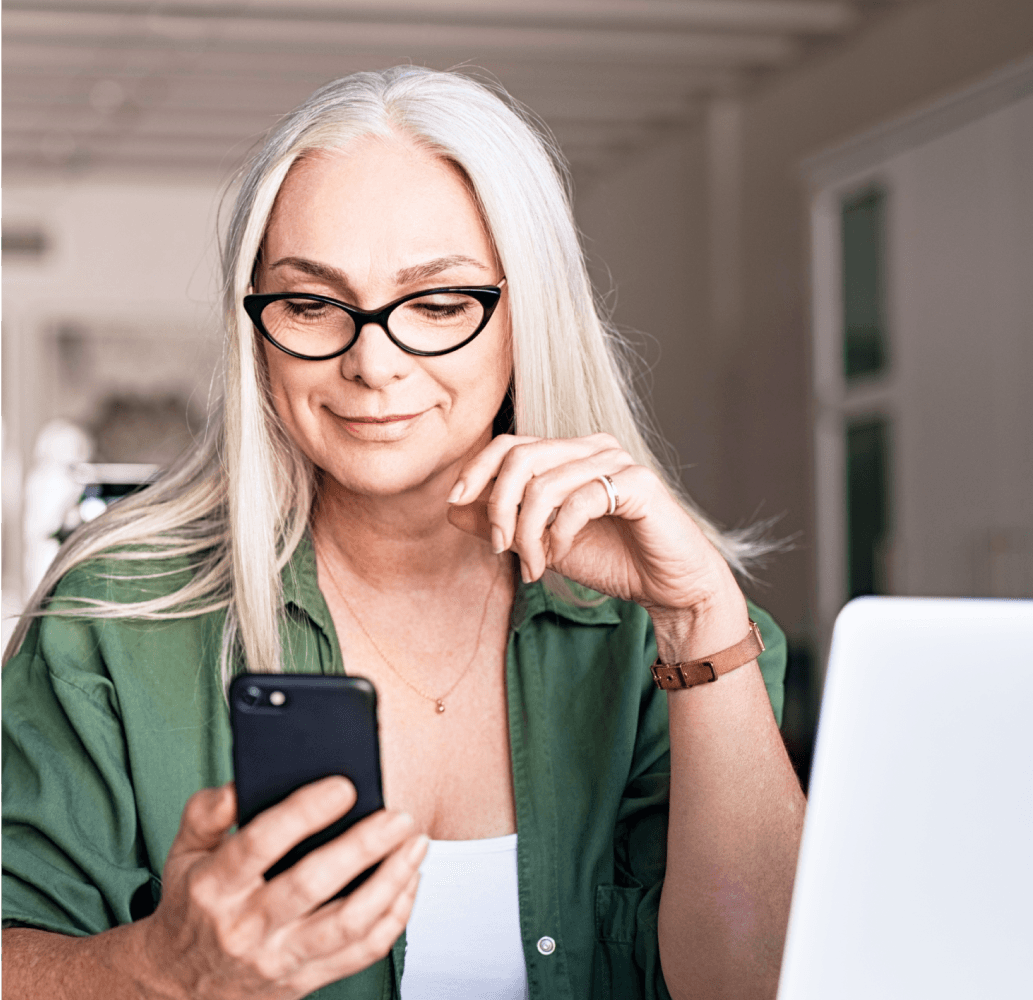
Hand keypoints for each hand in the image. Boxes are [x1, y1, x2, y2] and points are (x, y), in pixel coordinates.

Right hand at [140, 779, 426, 999]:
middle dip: (363, 846)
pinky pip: (361, 952)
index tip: (344, 786)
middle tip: (398, 816)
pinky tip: (408, 882)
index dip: (304, 813)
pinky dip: (395, 917)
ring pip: (347, 924)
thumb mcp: (184, 852)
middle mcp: (246, 927)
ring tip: (416, 844)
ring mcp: (278, 959)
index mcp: (215, 886)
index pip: (260, 843)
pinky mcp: (305, 981)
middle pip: (312, 884)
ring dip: (391, 881)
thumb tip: (241, 783)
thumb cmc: (193, 905)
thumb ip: (207, 812)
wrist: (179, 986)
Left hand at [446, 433, 739, 616]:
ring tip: (535, 565)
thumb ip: (502, 523)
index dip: (477, 469)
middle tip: (500, 547)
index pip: (510, 443)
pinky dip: (560, 533)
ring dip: (529, 532)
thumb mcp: (543, 543)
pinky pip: (580, 500)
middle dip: (499, 506)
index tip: (455, 501)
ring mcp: (618, 462)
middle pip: (521, 456)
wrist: (668, 588)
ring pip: (545, 483)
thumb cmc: (612, 560)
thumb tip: (453, 506)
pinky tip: (560, 555)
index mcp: (569, 454)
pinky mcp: (639, 484)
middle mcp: (593, 448)